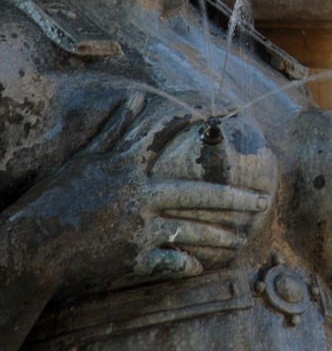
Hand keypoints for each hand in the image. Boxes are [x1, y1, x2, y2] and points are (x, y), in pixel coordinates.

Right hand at [2, 94, 271, 289]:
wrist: (34, 242)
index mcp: (132, 168)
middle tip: (261, 203)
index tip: (237, 140)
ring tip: (240, 241)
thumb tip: (135, 99)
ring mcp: (139, 228)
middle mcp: (142, 196)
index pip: (180, 155)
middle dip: (234, 200)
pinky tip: (198, 267)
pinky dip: (184, 265)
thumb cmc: (60, 195)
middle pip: (198, 196)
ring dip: (218, 237)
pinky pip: (168, 262)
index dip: (208, 146)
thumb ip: (115, 128)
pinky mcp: (132, 257)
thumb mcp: (88, 157)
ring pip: (190, 232)